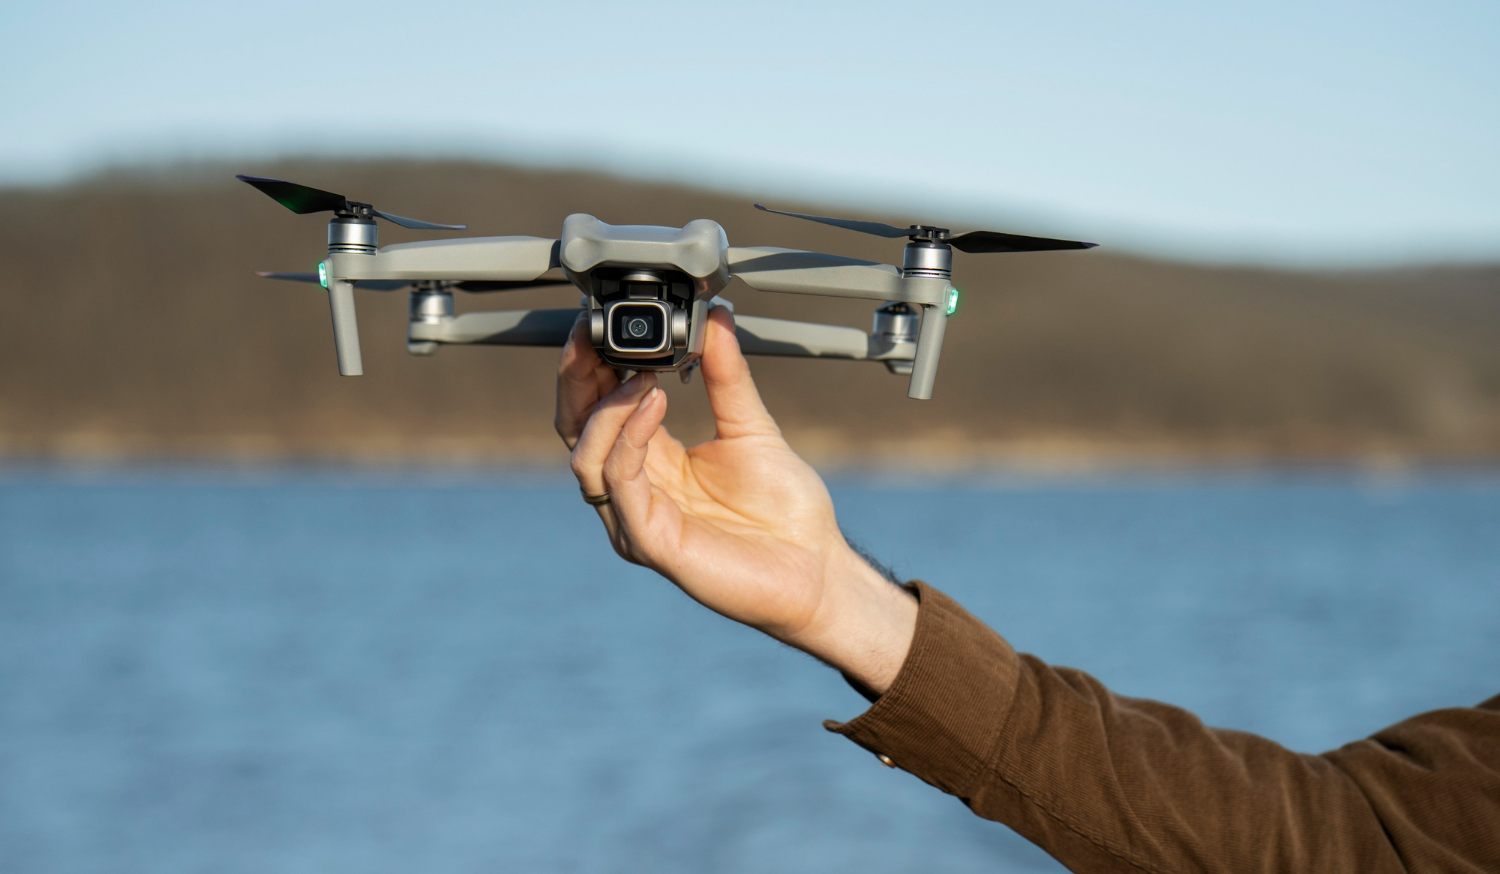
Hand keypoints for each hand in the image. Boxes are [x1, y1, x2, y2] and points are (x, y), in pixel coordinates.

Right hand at [556, 307, 916, 692]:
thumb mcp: (750, 426)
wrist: (816, 568)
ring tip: (641, 371)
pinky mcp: (649, 542)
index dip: (589, 366)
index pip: (595, 409)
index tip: (597, 322)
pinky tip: (652, 402)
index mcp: (650, 462)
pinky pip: (620, 483)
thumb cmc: (785, 511)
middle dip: (578, 379)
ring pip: (587, 456)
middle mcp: (632, 491)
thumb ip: (726, 374)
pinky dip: (629, 438)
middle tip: (594, 334)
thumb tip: (715, 317)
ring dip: (607, 406)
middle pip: (575, 429)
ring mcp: (634, 520)